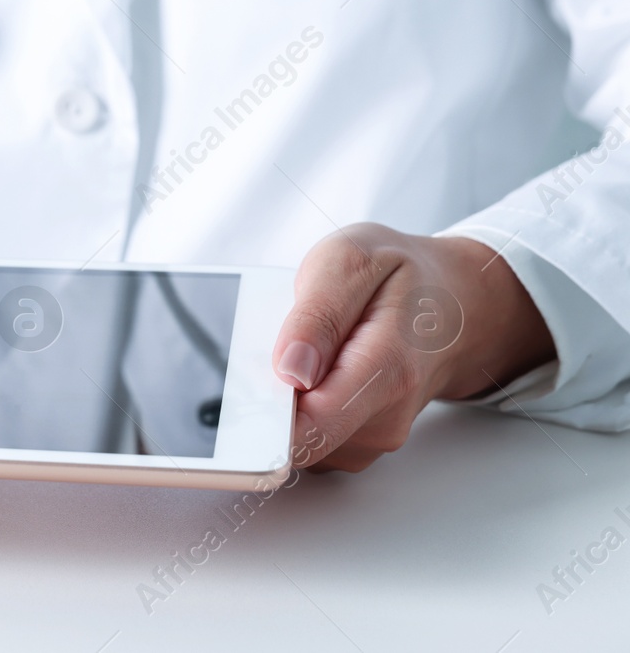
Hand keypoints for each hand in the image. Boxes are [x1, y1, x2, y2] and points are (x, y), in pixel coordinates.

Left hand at [274, 224, 555, 472]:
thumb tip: (289, 370)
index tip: (245, 388)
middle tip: (277, 348)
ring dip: (281, 402)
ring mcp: (374, 437)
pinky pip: (307, 439)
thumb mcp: (351, 261)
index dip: (265, 415)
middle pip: (295, 440)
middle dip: (267, 401)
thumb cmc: (403, 278)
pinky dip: (295, 408)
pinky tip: (308, 372)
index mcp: (387, 369)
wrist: (458, 303)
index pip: (311, 427)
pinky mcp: (360, 443)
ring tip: (301, 353)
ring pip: (297, 442)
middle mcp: (385, 418)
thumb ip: (317, 317)